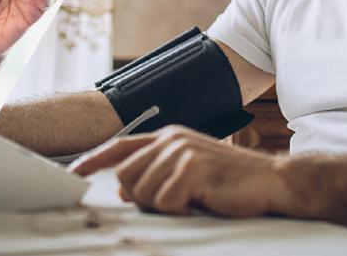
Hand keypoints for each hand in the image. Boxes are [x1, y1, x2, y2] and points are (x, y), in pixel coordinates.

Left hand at [70, 126, 290, 216]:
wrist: (273, 182)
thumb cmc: (230, 182)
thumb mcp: (188, 174)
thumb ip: (156, 176)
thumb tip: (125, 191)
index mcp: (167, 137)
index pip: (119, 147)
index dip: (93, 161)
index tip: (73, 175)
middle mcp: (170, 139)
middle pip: (126, 177)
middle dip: (143, 198)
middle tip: (177, 201)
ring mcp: (181, 151)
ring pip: (143, 193)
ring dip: (166, 206)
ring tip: (194, 199)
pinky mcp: (192, 168)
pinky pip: (165, 202)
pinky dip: (181, 210)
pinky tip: (203, 201)